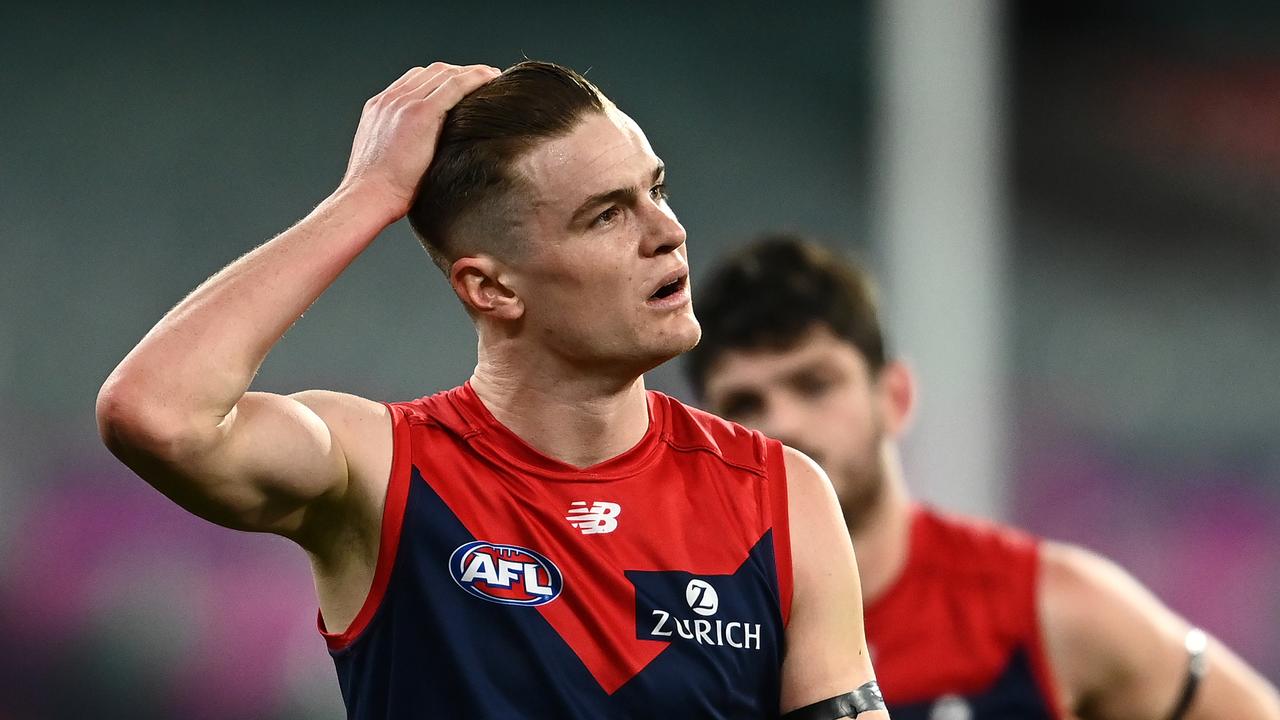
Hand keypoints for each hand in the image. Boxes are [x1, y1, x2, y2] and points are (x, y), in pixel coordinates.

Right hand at [338, 62, 499, 218]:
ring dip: (471, 72)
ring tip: (492, 77)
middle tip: (484, 77)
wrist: (369, 196)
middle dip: (460, 72)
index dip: (443, 77)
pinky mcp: (420, 113)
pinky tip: (491, 79)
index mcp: (380, 107)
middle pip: (432, 72)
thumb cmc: (380, 191)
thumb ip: (403, 143)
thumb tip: (428, 151)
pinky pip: (454, 86)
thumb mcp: (387, 157)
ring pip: (444, 74)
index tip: (463, 83)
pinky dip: (475, 78)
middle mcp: (391, 99)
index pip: (416, 79)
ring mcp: (404, 103)